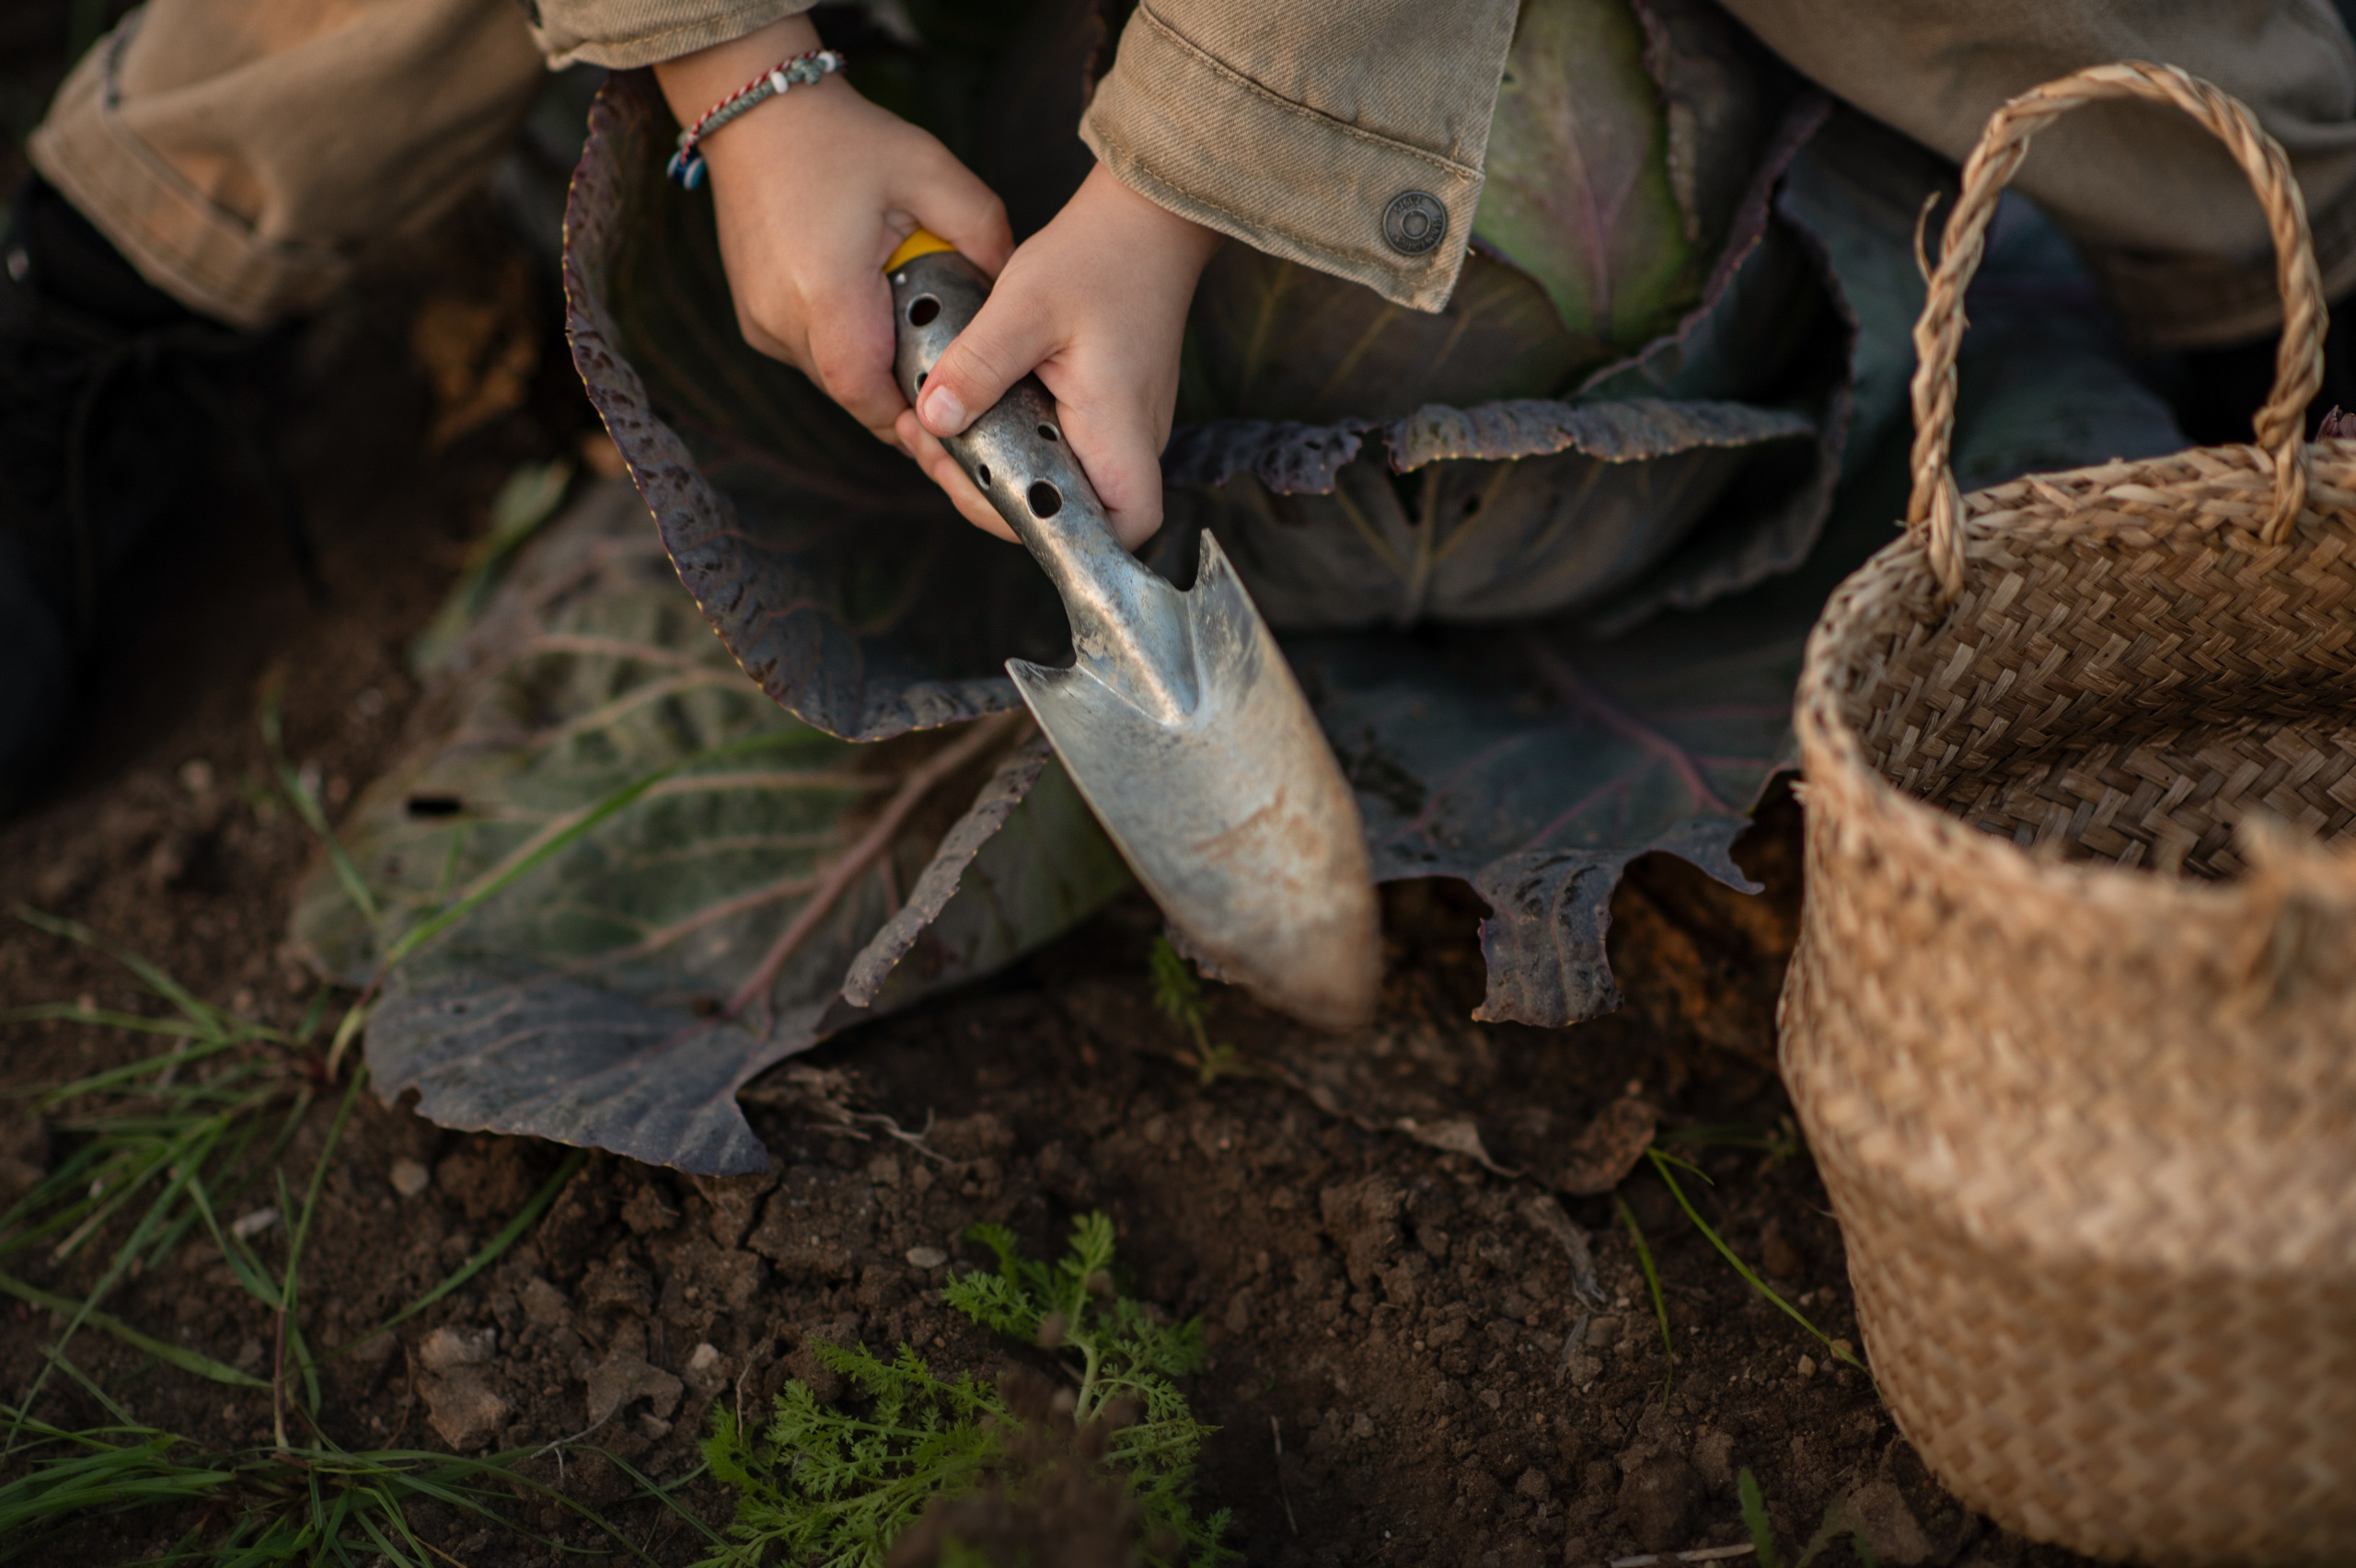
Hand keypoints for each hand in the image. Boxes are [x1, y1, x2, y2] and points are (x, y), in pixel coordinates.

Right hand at [653, 17, 1011, 446]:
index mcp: (826, 290)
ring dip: (874, 372)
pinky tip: (873, 315)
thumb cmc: (845, 139)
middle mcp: (782, 317)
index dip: (913, 418)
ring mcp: (760, 322)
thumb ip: (985, 237)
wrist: (757, 111)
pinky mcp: (752, 319)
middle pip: (853, 394)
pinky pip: (809, 357)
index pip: (868, 394)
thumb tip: (1013, 297)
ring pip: (830, 381)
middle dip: (903, 397)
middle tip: (952, 381)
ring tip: (914, 337)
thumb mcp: (932, 172)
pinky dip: (846, 348)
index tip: (957, 418)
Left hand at [900, 164, 1222, 548]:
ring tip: (933, 429)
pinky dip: (1008, 442)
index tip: (997, 498)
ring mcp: (1119, 430)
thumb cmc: (1098, 257)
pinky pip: (1054, 450)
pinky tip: (963, 409)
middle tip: (933, 452)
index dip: (1067, 537)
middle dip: (994, 500)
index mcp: (1121, 425)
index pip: (1125, 526)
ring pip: (1057, 483)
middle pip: (1074, 515)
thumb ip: (977, 366)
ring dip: (994, 470)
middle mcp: (1131, 440)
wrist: (1141, 220)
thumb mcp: (1024, 306)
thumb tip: (934, 420)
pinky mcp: (1102, 413)